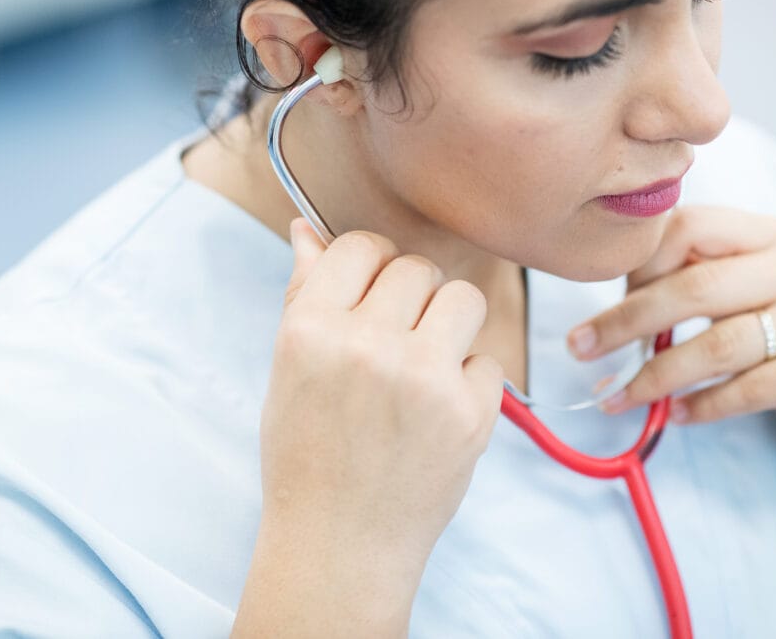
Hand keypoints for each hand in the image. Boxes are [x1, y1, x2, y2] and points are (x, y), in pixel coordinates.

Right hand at [259, 218, 504, 573]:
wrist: (340, 547)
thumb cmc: (307, 456)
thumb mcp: (288, 372)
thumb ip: (304, 295)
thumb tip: (306, 228)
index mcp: (310, 329)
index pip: (360, 246)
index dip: (370, 267)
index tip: (371, 296)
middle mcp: (367, 346)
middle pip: (417, 269)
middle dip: (412, 299)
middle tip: (397, 343)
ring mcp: (423, 379)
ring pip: (464, 298)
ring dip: (451, 325)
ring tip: (426, 365)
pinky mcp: (470, 414)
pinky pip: (487, 360)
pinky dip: (469, 383)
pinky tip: (437, 415)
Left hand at [567, 205, 775, 468]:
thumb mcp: (745, 296)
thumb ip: (694, 281)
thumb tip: (612, 305)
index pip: (692, 226)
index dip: (641, 263)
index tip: (605, 301)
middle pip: (697, 288)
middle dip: (626, 321)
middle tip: (581, 348)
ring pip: (720, 345)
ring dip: (657, 375)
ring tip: (618, 396)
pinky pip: (750, 390)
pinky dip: (704, 405)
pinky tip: (675, 415)